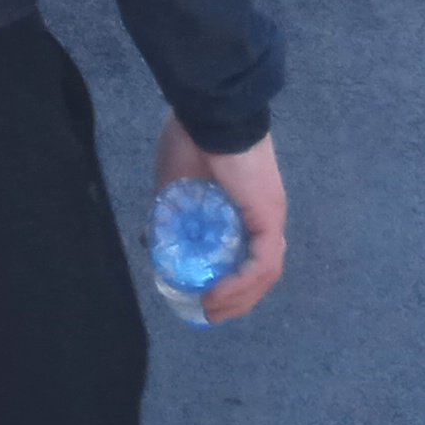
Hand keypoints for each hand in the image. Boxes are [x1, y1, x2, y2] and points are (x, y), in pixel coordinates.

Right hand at [152, 115, 286, 321]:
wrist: (209, 111)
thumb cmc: (192, 138)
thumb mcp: (174, 186)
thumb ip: (170, 212)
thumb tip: (153, 240)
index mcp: (247, 207)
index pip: (248, 257)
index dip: (231, 283)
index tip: (204, 298)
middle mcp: (265, 216)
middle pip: (260, 272)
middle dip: (235, 300)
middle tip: (208, 313)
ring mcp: (271, 217)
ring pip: (265, 273)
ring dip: (238, 298)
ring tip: (210, 309)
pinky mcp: (269, 218)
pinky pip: (262, 263)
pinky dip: (241, 284)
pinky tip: (216, 294)